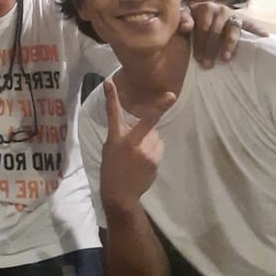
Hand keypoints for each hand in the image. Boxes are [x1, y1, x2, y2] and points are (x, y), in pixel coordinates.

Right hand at [100, 79, 175, 212]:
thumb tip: (139, 128)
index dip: (112, 97)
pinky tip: (143, 164)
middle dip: (157, 113)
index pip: (113, 114)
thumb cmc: (111, 169)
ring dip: (150, 141)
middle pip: (149, 121)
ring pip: (155, 136)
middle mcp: (131, 141)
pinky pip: (158, 147)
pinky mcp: (155, 159)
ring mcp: (145, 150)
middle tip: (165, 104)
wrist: (120, 194)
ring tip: (139, 156)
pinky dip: (153, 151)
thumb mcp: (110, 149)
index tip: (109, 82)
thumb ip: (123, 136)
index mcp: (116, 138)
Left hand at [179, 2, 268, 68]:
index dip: (199, 44)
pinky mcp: (242, 18)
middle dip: (211, 50)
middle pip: (215, 32)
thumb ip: (183, 20)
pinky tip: (264, 36)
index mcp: (204, 8)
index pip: (202, 28)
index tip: (198, 59)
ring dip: (229, 45)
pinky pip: (250, 24)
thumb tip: (186, 27)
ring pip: (232, 31)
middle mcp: (219, 9)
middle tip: (208, 65)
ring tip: (226, 58)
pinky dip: (257, 29)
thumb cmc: (193, 18)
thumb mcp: (185, 17)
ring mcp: (231, 14)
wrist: (204, 10)